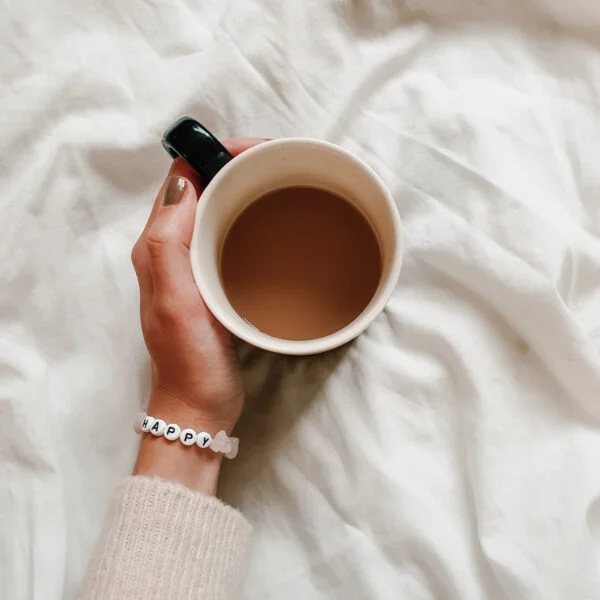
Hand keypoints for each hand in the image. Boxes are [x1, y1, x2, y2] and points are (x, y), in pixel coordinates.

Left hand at [131, 138, 265, 491]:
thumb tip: (184, 181)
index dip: (215, 152)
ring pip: (214, 207)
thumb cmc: (190, 362)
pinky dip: (248, 216)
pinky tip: (271, 223)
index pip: (182, 176)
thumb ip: (169, 245)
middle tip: (280, 162)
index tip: (258, 149)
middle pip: (199, 185)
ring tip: (281, 181)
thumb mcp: (177, 304)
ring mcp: (191, 265)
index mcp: (157, 246)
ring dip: (243, 187)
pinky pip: (226, 233)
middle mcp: (169, 249)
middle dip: (235, 164)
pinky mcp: (210, 280)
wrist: (198, 408)